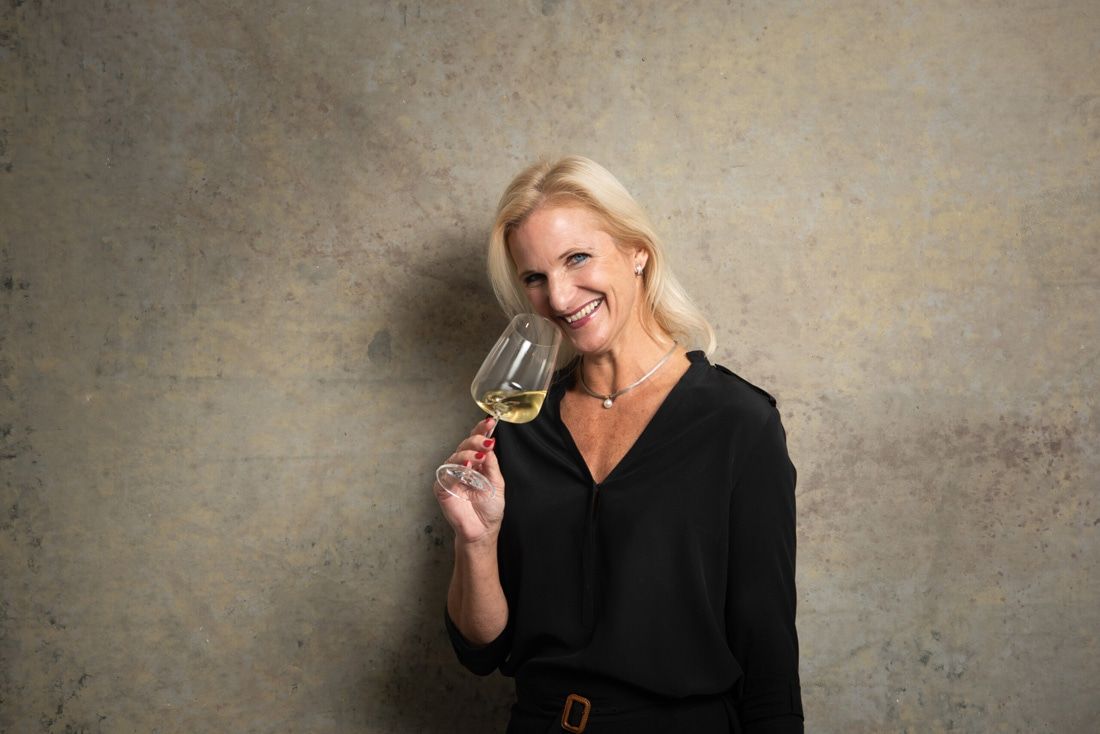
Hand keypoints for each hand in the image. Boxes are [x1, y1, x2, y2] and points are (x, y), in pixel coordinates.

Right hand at [434, 417, 504, 544]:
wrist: (483, 530)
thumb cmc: (489, 509)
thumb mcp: (496, 483)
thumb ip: (492, 464)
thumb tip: (489, 444)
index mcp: (476, 464)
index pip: (476, 443)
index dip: (481, 431)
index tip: (489, 422)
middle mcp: (462, 466)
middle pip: (465, 445)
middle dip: (476, 440)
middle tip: (487, 442)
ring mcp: (451, 475)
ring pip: (455, 455)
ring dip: (468, 452)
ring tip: (480, 456)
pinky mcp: (442, 486)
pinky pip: (446, 471)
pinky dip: (456, 466)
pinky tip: (466, 466)